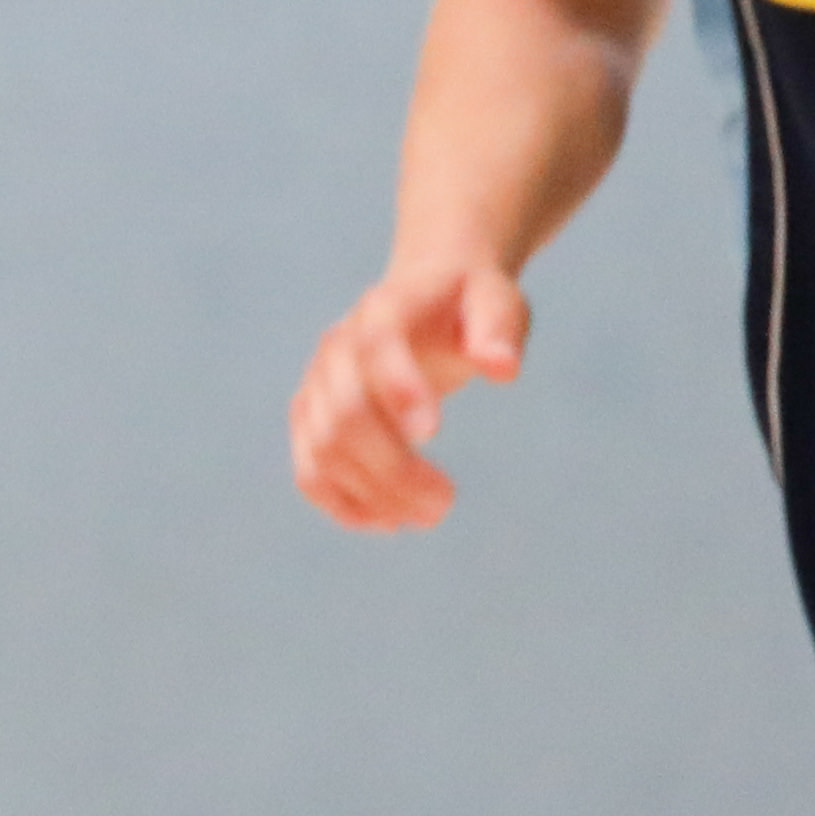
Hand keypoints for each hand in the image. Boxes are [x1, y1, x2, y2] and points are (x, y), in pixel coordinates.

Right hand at [290, 260, 530, 532]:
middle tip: (446, 503)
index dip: (396, 388)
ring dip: (372, 494)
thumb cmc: (467, 301)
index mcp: (383, 309)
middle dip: (392, 467)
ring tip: (429, 516)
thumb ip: (500, 328)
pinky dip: (341, 503)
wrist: (424, 293)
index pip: (376, 346)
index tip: (433, 434)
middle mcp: (338, 347)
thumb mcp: (498, 299)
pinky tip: (387, 522)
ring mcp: (317, 384)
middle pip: (346, 414)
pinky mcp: (311, 418)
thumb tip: (504, 369)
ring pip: (324, 450)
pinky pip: (310, 470)